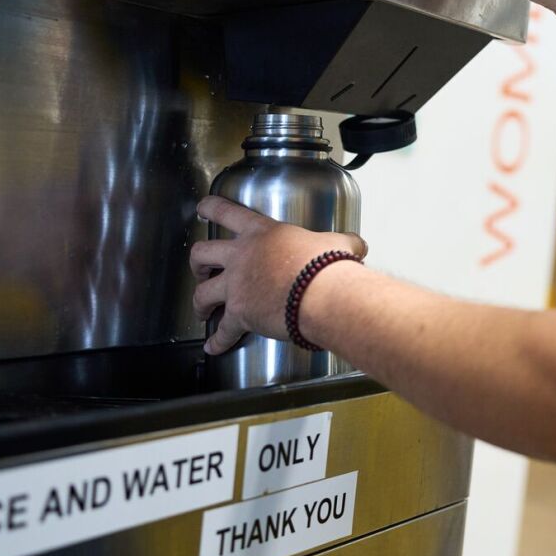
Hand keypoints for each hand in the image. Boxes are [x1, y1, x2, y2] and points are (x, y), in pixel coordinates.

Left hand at [190, 197, 367, 354]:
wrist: (322, 293)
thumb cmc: (328, 267)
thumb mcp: (336, 244)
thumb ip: (342, 243)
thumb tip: (357, 247)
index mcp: (262, 233)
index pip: (227, 212)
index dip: (211, 208)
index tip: (202, 208)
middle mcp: (242, 256)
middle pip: (202, 253)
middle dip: (198, 263)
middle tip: (202, 270)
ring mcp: (236, 285)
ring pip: (202, 292)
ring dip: (200, 303)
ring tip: (203, 311)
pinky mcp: (240, 314)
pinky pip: (222, 331)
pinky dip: (217, 341)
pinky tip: (214, 347)